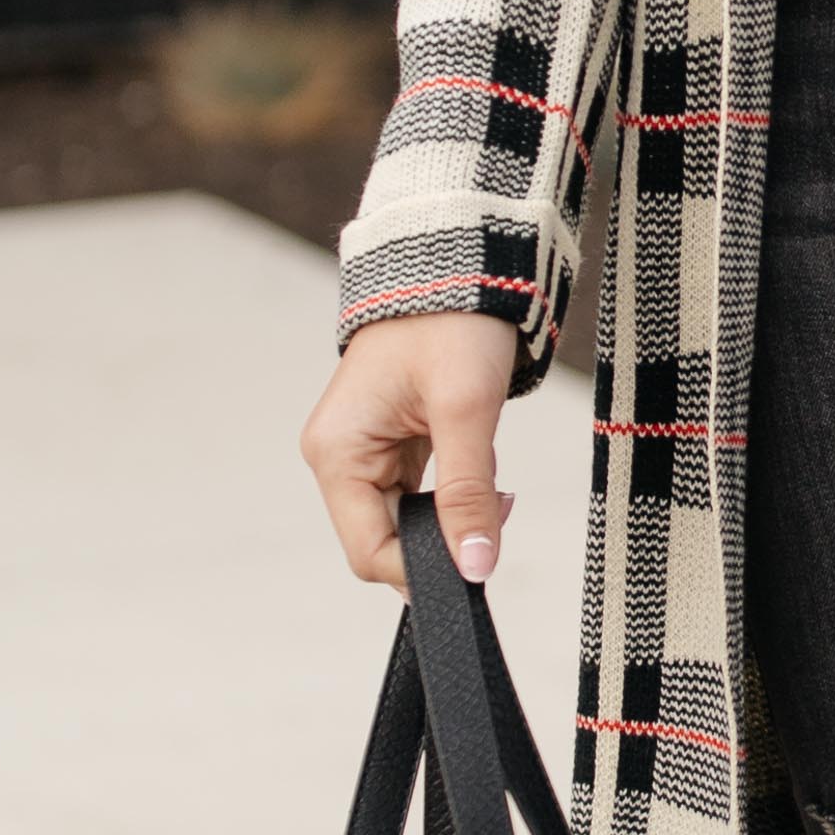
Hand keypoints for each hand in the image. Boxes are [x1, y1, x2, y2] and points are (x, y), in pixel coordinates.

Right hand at [303, 315, 520, 593]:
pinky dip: (453, 491)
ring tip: (490, 477)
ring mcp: (362, 451)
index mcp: (337, 453)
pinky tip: (477, 464)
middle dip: (444, 538)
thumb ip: (468, 495)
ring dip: (452, 514)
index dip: (423, 569)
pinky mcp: (388, 443)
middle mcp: (338, 457)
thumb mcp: (466, 411)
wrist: (457, 264)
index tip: (481, 559)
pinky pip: (417, 494)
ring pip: (406, 520)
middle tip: (498, 508)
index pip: (370, 552)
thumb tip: (475, 569)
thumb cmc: (451, 324)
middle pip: (385, 541)